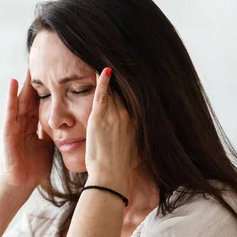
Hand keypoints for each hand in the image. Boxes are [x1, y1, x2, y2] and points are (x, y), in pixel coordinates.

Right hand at [0, 68, 53, 187]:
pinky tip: (13, 82)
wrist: (21, 184)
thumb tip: (67, 126)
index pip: (40, 105)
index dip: (46, 91)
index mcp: (32, 128)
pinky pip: (10, 110)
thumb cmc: (33, 169)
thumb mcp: (48, 147)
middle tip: (42, 64)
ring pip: (20, 101)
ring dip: (23, 84)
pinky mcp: (7, 130)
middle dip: (35, 83)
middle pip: (30, 99)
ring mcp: (13, 126)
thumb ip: (53, 134)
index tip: (54, 77)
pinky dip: (11, 96)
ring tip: (28, 67)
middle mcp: (22, 124)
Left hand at [85, 68, 138, 185]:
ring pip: (112, 90)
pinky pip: (101, 95)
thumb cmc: (121, 170)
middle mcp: (128, 116)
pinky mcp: (100, 118)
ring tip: (105, 60)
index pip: (133, 99)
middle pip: (123, 92)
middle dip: (121, 79)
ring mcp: (114, 116)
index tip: (131, 76)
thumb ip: (136, 142)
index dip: (130, 88)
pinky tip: (103, 68)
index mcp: (137, 123)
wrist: (111, 177)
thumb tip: (137, 144)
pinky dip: (101, 81)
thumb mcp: (137, 153)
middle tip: (118, 61)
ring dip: (108, 77)